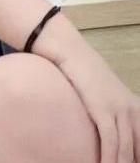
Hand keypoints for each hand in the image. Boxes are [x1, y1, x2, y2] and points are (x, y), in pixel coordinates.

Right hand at [57, 42, 139, 162]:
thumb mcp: (107, 98)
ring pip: (127, 150)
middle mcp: (133, 110)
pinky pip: (111, 141)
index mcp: (137, 109)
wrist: (72, 53)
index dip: (139, 158)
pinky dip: (109, 159)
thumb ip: (115, 120)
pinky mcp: (104, 109)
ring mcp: (119, 109)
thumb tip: (114, 142)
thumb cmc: (85, 78)